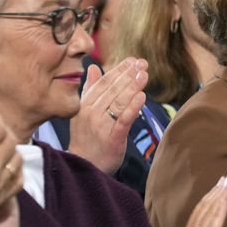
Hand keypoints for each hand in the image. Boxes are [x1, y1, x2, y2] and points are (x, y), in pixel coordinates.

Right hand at [68, 58, 147, 174]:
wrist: (82, 166)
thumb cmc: (86, 138)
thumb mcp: (83, 112)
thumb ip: (90, 89)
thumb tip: (93, 67)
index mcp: (85, 104)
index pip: (104, 83)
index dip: (119, 70)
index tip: (132, 60)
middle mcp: (92, 112)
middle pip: (113, 89)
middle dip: (129, 74)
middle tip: (143, 63)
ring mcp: (101, 125)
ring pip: (119, 102)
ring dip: (133, 86)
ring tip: (144, 74)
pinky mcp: (112, 138)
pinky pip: (123, 120)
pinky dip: (132, 107)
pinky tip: (142, 96)